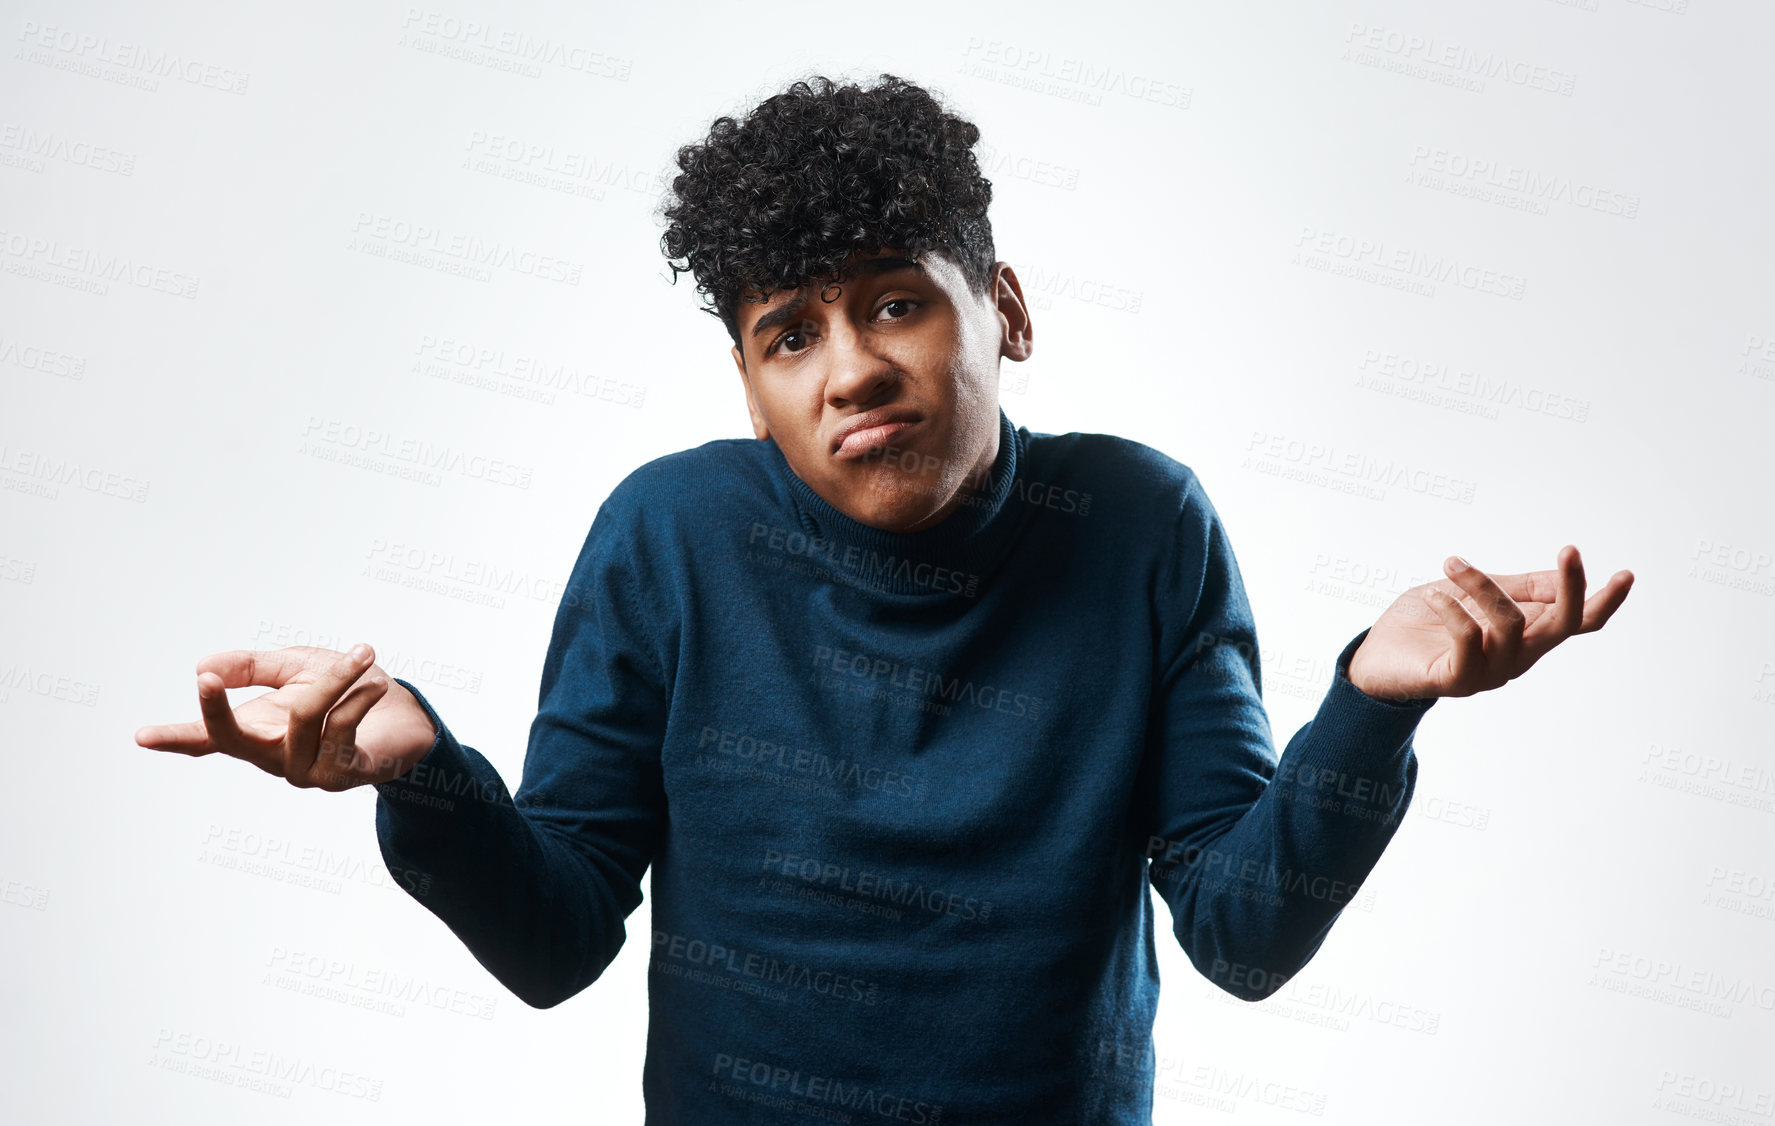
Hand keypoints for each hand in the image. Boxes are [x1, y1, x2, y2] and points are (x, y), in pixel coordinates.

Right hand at [135, 644, 438, 790]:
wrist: (405, 714)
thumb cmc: (347, 690)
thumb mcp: (298, 667)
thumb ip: (253, 667)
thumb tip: (203, 666)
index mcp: (257, 730)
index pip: (207, 739)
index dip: (173, 738)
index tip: (140, 736)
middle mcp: (274, 757)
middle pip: (233, 741)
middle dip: (216, 711)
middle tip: (204, 678)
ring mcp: (306, 772)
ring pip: (302, 718)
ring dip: (334, 679)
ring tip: (362, 654)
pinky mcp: (343, 776)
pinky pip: (341, 729)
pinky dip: (358, 696)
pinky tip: (375, 682)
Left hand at [1346, 545, 1632, 700]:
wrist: (1375, 657)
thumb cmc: (1425, 623)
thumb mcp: (1473, 593)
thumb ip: (1517, 587)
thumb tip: (1560, 574)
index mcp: (1526, 634)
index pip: (1577, 622)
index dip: (1603, 601)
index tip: (1626, 573)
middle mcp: (1516, 657)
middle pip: (1561, 626)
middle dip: (1571, 588)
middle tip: (1569, 551)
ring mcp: (1489, 672)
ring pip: (1511, 623)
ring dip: (1482, 586)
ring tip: (1452, 563)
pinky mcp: (1456, 680)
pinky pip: (1468, 641)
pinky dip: (1454, 610)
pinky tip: (1435, 595)